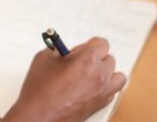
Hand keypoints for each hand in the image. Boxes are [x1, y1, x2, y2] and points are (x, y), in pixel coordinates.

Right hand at [3, 37, 125, 121]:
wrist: (39, 117)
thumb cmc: (40, 91)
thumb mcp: (43, 58)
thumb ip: (58, 49)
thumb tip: (63, 50)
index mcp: (87, 59)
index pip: (102, 43)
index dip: (90, 45)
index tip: (82, 48)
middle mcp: (99, 75)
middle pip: (109, 59)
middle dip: (96, 58)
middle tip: (80, 62)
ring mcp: (102, 91)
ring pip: (117, 76)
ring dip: (107, 73)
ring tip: (92, 74)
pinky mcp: (101, 105)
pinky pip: (113, 91)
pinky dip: (105, 87)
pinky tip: (91, 87)